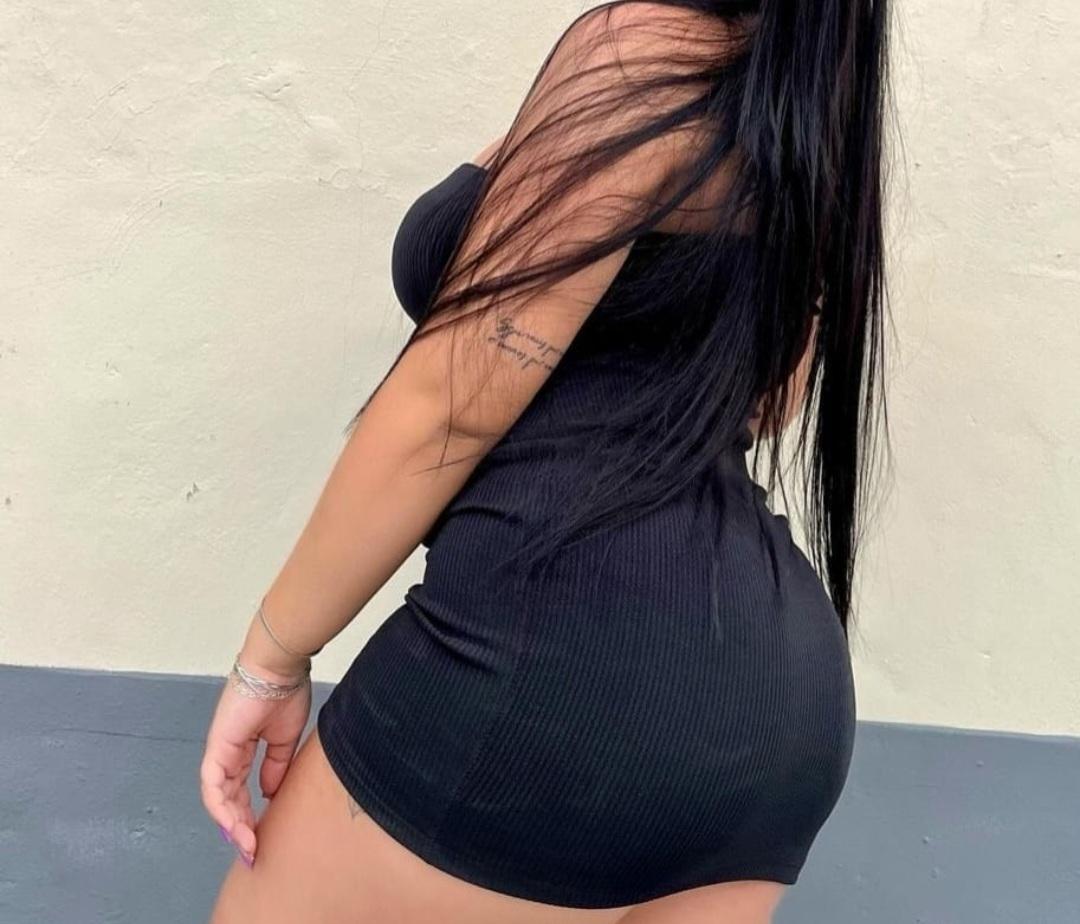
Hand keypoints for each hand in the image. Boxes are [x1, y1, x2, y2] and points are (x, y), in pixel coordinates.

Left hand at [199, 655, 311, 866]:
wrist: (279, 670)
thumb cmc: (285, 694)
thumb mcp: (284, 738)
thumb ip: (275, 766)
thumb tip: (268, 793)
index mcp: (244, 749)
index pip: (240, 789)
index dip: (248, 813)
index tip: (261, 836)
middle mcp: (227, 753)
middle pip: (227, 798)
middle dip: (239, 826)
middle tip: (253, 850)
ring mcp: (219, 751)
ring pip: (218, 797)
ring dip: (232, 823)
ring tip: (248, 844)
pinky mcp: (217, 748)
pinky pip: (213, 785)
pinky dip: (222, 807)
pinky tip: (235, 826)